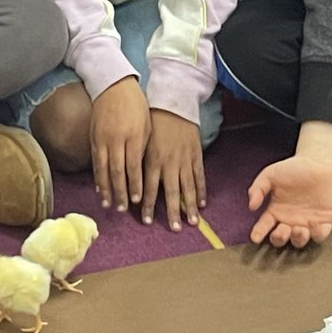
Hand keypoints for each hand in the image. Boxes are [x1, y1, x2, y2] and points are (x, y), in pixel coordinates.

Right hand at [90, 77, 151, 211]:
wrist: (113, 85)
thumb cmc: (136, 105)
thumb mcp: (147, 124)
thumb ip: (144, 147)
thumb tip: (143, 170)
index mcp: (135, 135)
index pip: (134, 166)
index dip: (135, 184)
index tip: (138, 200)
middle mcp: (117, 139)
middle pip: (118, 171)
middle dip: (121, 192)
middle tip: (123, 209)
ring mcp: (103, 139)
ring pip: (104, 169)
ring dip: (107, 189)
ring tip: (109, 205)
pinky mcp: (93, 138)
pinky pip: (95, 162)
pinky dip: (97, 177)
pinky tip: (99, 188)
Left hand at [142, 110, 205, 230]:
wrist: (173, 104)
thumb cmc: (153, 122)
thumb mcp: (141, 142)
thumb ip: (138, 162)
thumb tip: (129, 181)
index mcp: (153, 160)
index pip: (149, 189)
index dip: (147, 205)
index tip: (146, 221)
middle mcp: (169, 163)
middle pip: (172, 193)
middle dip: (173, 212)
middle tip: (175, 228)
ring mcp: (185, 160)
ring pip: (189, 187)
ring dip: (191, 206)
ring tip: (193, 222)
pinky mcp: (196, 155)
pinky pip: (200, 176)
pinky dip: (202, 190)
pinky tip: (203, 203)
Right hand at [248, 122, 331, 247]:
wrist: (317, 161)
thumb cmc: (293, 167)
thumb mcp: (270, 175)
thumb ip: (258, 189)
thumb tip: (251, 206)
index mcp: (276, 210)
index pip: (264, 226)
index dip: (258, 233)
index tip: (255, 237)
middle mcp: (290, 220)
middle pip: (282, 237)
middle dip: (279, 238)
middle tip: (280, 231)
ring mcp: (306, 222)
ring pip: (300, 240)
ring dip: (298, 238)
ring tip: (298, 229)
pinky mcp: (324, 221)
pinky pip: (320, 235)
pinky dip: (318, 234)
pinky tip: (314, 224)